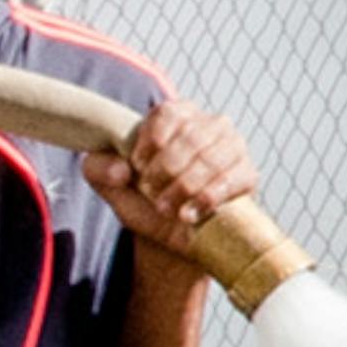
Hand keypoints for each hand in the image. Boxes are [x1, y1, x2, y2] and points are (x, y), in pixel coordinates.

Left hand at [93, 97, 257, 259]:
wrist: (175, 232)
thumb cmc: (144, 200)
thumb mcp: (111, 185)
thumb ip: (98, 168)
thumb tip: (122, 169)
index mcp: (178, 114)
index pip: (167, 114)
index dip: (150, 144)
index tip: (137, 168)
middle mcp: (210, 123)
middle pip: (191, 138)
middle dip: (166, 172)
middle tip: (152, 194)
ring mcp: (234, 147)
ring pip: (211, 160)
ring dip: (184, 189)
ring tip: (168, 209)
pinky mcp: (248, 174)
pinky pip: (232, 180)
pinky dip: (206, 199)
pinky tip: (189, 215)